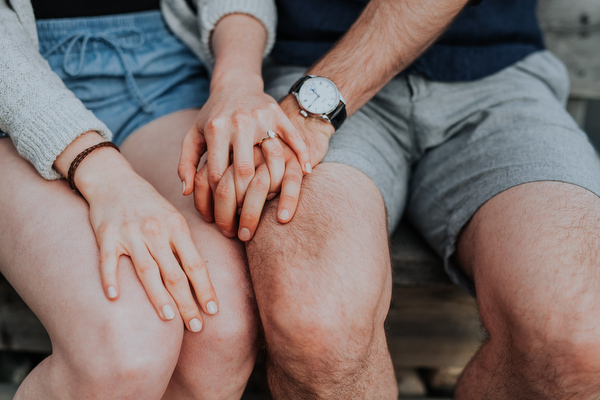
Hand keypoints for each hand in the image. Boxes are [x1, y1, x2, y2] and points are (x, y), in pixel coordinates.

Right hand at [71, 146, 217, 332]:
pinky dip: (110, 279)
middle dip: (187, 302)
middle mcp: (156, 231)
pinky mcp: (106, 235)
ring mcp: (130, 233)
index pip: (194, 263)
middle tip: (197, 326)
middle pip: (174, 273)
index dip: (205, 288)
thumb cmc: (148, 204)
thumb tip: (200, 276)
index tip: (213, 310)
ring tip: (169, 319)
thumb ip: (183, 245)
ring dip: (158, 296)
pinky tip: (115, 298)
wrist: (114, 180)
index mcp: (176, 227)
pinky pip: (108, 260)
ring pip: (146, 270)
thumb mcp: (172, 217)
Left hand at [192, 94, 333, 240]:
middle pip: (245, 168)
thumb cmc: (212, 116)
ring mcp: (261, 117)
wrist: (234, 84)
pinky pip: (294, 137)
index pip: (218, 171)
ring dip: (274, 180)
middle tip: (248, 211)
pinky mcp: (278, 114)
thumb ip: (186, 163)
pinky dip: (302, 154)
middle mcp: (238, 122)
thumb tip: (186, 192)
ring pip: (270, 155)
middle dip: (246, 195)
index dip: (221, 196)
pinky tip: (306, 171)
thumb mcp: (194, 136)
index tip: (226, 209)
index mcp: (215, 128)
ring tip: (272, 196)